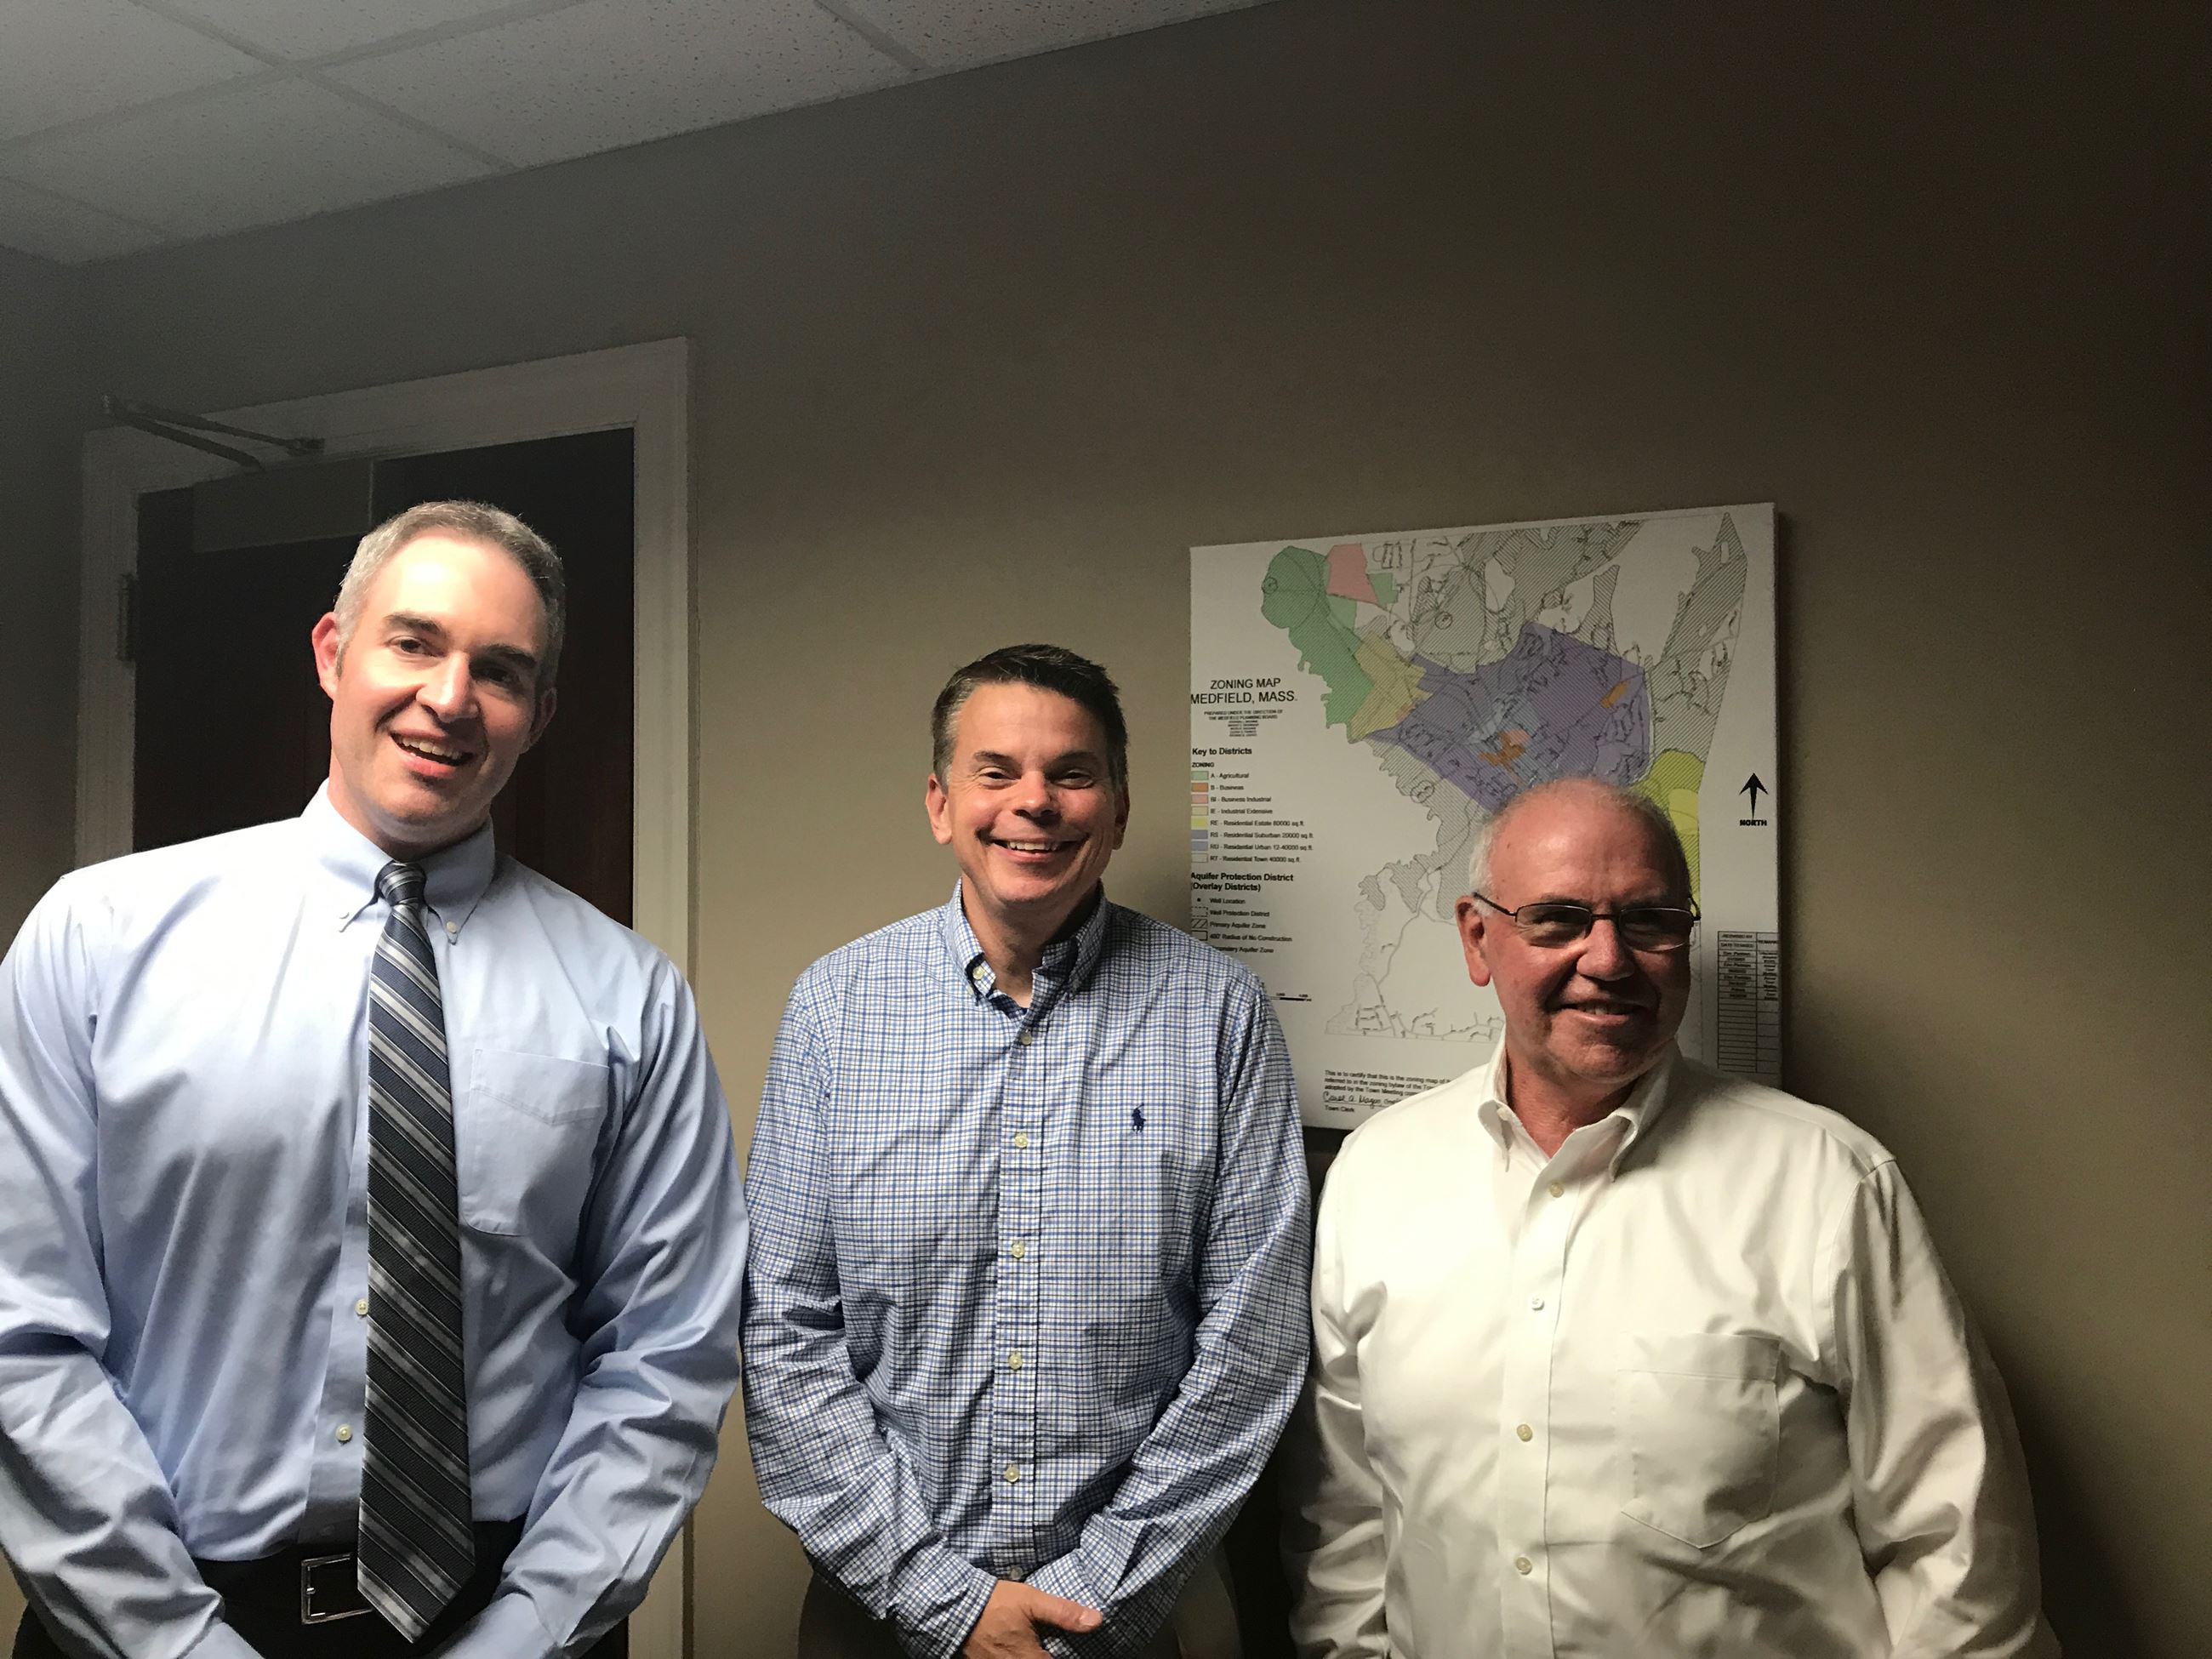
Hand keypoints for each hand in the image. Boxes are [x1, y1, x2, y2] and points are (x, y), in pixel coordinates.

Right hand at [960, 1579, 1102, 1657]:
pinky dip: (1016, 1655)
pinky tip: (1018, 1646)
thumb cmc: (994, 1604)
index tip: (1071, 1649)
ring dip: (1032, 1656)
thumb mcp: (1031, 1601)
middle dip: (1045, 1655)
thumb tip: (1097, 1620)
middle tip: (1051, 1644)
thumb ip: (1064, 1613)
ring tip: (1034, 1644)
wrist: (954, 1608)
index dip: (1065, 1656)